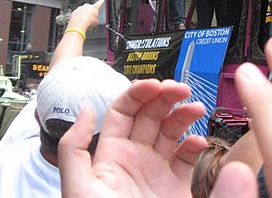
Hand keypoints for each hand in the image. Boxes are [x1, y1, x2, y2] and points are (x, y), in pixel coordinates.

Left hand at [58, 79, 206, 197]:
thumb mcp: (79, 190)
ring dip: (183, 115)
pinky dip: (195, 146)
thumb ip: (73, 149)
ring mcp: (157, 171)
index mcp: (111, 154)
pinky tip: (198, 144)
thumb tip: (85, 109)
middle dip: (165, 96)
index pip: (124, 111)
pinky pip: (187, 159)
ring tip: (195, 109)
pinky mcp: (177, 186)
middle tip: (181, 89)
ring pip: (172, 131)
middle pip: (150, 115)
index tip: (155, 85)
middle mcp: (135, 158)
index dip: (139, 94)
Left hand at [67, 0, 104, 31]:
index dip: (101, 2)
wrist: (78, 23)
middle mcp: (87, 6)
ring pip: (83, 10)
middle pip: (89, 8)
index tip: (102, 0)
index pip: (99, 3)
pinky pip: (77, 13)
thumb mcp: (96, 22)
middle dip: (89, 12)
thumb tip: (94, 20)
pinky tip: (79, 21)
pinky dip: (78, 16)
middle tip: (89, 18)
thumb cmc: (88, 22)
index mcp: (94, 8)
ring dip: (83, 14)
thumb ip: (96, 19)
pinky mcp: (75, 11)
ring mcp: (80, 8)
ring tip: (84, 21)